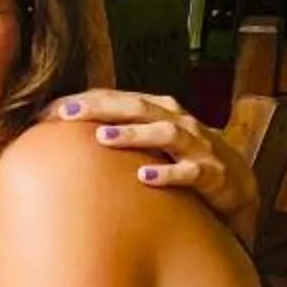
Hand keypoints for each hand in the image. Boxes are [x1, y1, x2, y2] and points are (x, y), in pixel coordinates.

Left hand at [55, 91, 258, 228]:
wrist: (238, 187)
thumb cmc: (183, 162)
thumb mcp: (150, 145)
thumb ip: (116, 138)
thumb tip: (64, 143)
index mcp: (160, 113)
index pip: (118, 100)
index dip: (85, 102)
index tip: (48, 111)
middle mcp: (178, 124)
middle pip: (137, 107)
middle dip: (101, 108)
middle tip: (67, 113)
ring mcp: (197, 148)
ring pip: (166, 133)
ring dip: (134, 134)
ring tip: (102, 138)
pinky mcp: (213, 176)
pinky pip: (191, 172)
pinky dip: (169, 173)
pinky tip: (145, 177)